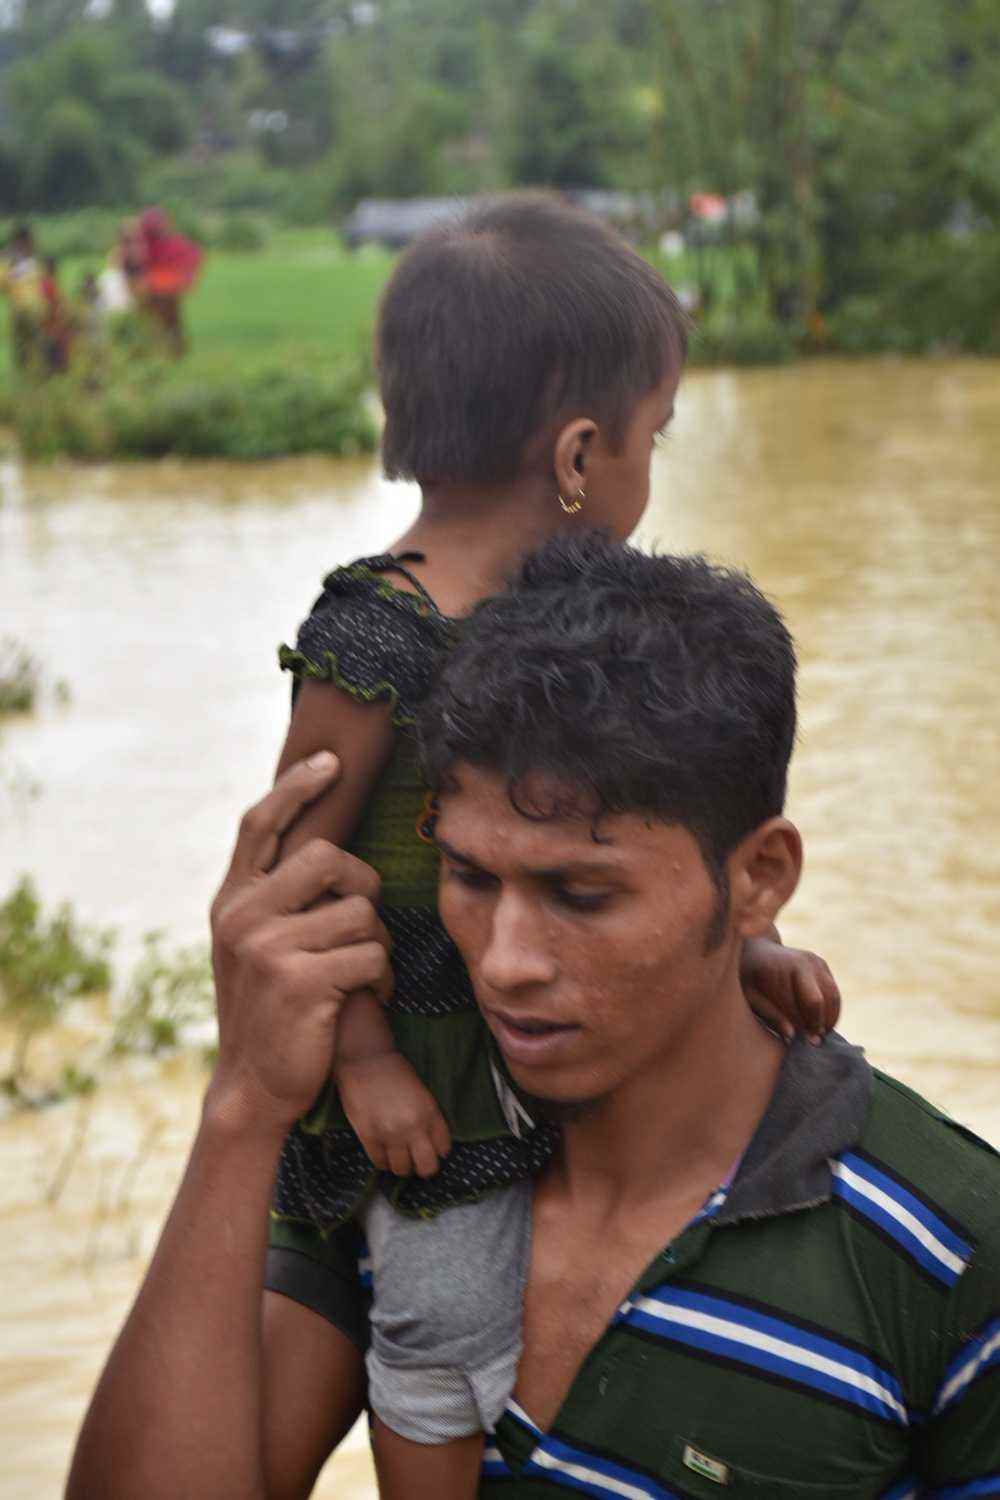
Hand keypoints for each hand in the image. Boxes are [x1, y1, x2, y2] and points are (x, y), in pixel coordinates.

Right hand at [208, 752, 392, 1135]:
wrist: (254, 1086)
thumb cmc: (270, 1010)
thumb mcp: (253, 945)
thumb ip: (274, 897)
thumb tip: (324, 846)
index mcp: (231, 900)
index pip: (260, 824)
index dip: (297, 787)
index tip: (330, 762)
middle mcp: (241, 916)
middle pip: (329, 858)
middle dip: (363, 888)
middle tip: (363, 925)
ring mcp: (267, 947)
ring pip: (360, 913)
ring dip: (376, 945)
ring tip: (360, 975)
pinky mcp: (299, 981)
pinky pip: (372, 955)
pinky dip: (382, 980)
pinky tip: (367, 1000)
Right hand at [336, 1051, 451, 1178]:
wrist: (366, 1060)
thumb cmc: (395, 1071)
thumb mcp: (422, 1093)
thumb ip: (428, 1117)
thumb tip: (429, 1141)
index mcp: (430, 1113)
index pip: (443, 1148)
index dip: (438, 1151)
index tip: (432, 1150)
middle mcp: (413, 1127)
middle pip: (427, 1167)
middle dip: (424, 1168)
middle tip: (418, 1163)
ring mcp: (390, 1134)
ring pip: (402, 1169)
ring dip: (402, 1166)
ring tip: (398, 1158)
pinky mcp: (369, 1136)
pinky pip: (380, 1162)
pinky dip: (383, 1161)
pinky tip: (383, 1153)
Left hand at [742, 936, 840, 1044]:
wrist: (755, 951)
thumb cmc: (748, 978)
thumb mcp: (751, 998)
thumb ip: (770, 1015)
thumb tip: (791, 1036)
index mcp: (787, 968)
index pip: (811, 1003)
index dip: (811, 1026)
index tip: (806, 1045)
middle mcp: (806, 962)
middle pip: (826, 1000)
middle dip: (822, 1023)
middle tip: (813, 1043)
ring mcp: (817, 962)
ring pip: (834, 997)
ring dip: (830, 1019)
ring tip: (817, 1035)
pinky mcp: (822, 966)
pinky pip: (833, 993)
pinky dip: (830, 1010)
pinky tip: (818, 1023)